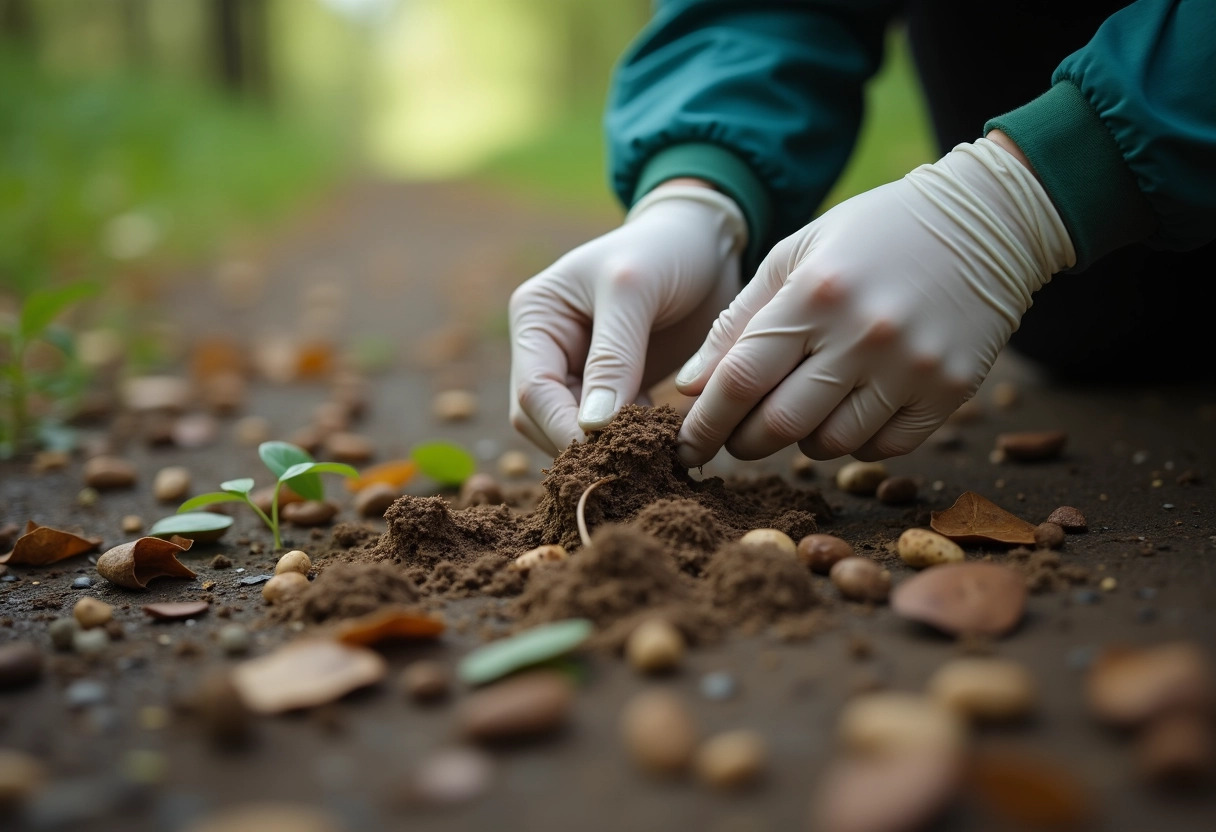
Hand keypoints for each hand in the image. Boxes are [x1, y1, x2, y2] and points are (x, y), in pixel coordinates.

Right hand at [509, 183, 746, 453]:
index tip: (607, 455)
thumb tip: (591, 428)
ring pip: (574, 432)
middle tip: (633, 467)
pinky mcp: (614, 388)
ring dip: (608, 449)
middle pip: (544, 420)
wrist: (707, 242)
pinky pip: (610, 430)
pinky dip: (632, 443)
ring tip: (652, 458)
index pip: (534, 391)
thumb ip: (613, 356)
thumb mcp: (634, 290)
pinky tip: (663, 447)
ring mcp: (578, 371)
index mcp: (535, 317)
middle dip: (583, 446)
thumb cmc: (666, 249)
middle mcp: (547, 348)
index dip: (563, 429)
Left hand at [674, 137, 1074, 465]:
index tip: (684, 445)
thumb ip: (738, 321)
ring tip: (800, 409)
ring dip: (800, 441)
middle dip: (742, 442)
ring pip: (830, 444)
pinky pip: (883, 447)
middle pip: (779, 424)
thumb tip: (692, 389)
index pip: (740, 379)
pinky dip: (854, 442)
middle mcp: (863, 333)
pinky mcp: (951, 390)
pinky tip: (850, 410)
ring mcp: (912, 366)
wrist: (986, 222)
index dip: (704, 422)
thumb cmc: (871, 236)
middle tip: (733, 439)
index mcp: (815, 292)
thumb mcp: (796, 256)